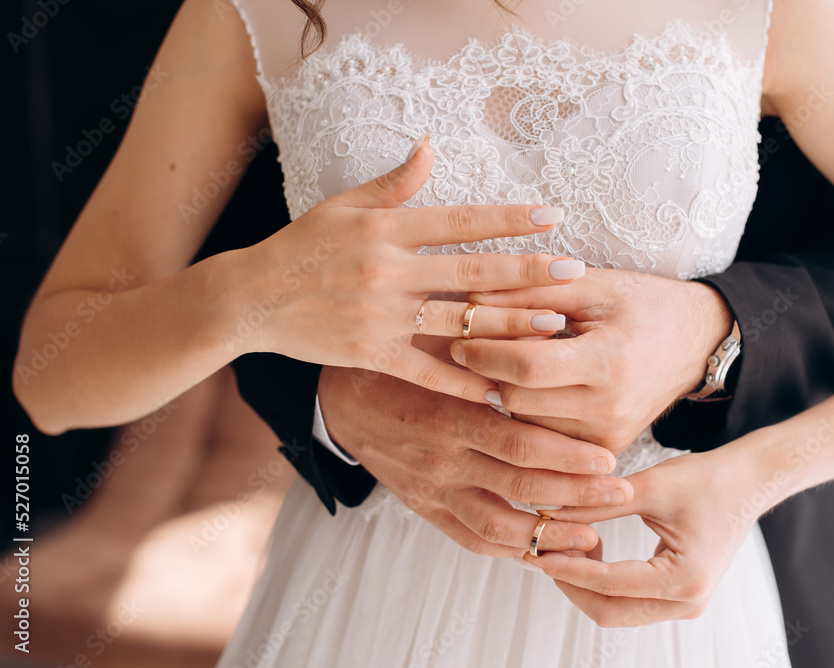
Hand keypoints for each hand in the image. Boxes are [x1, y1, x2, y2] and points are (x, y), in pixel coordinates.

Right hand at [240, 136, 584, 403]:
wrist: (250, 298)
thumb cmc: (301, 246)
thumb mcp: (344, 205)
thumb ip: (394, 183)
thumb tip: (430, 144)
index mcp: (386, 228)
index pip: (461, 220)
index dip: (510, 218)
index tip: (553, 216)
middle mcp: (388, 271)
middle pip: (471, 271)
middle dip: (528, 272)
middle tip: (574, 274)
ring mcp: (381, 316)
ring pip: (458, 321)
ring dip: (510, 325)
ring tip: (555, 327)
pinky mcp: (371, 354)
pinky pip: (427, 371)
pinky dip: (464, 382)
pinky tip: (501, 389)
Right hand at [317, 357, 635, 558]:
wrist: (338, 398)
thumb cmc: (397, 359)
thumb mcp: (435, 338)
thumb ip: (488, 334)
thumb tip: (552, 320)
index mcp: (446, 416)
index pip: (516, 443)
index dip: (566, 456)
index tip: (609, 459)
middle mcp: (441, 461)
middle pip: (519, 487)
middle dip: (575, 496)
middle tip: (621, 495)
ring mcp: (433, 491)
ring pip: (498, 528)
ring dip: (548, 536)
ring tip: (593, 537)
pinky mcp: (426, 509)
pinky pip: (472, 541)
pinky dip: (511, 550)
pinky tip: (545, 551)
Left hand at [450, 269, 733, 451]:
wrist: (698, 342)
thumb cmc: (643, 304)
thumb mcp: (592, 285)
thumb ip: (531, 290)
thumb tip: (469, 301)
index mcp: (609, 361)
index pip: (526, 367)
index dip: (484, 352)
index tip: (458, 339)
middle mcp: (610, 408)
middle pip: (517, 401)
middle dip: (486, 375)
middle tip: (467, 351)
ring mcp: (609, 437)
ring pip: (525, 427)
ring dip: (503, 399)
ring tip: (494, 368)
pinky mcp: (607, 450)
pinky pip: (547, 441)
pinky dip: (527, 417)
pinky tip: (521, 390)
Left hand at [524, 444, 762, 626]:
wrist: (750, 480)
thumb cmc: (709, 479)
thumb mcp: (650, 487)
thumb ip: (599, 505)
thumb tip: (550, 513)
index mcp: (684, 581)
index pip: (610, 584)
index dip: (568, 568)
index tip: (537, 551)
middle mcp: (687, 602)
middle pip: (609, 611)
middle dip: (571, 583)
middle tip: (542, 551)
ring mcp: (685, 604)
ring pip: (617, 610)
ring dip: (584, 583)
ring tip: (562, 544)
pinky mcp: (679, 595)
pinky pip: (630, 600)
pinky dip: (602, 581)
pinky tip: (588, 546)